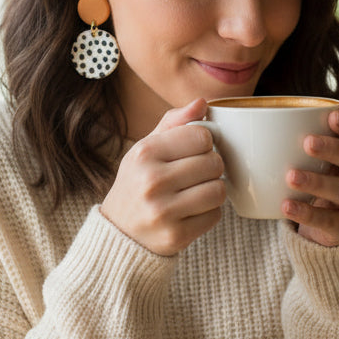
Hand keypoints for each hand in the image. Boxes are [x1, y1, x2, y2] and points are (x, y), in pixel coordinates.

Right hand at [101, 99, 225, 255]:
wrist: (119, 233)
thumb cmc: (138, 183)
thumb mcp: (146, 149)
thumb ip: (174, 123)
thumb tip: (202, 103)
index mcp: (144, 153)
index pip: (201, 135)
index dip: (204, 143)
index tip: (193, 151)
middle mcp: (152, 181)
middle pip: (214, 162)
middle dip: (210, 167)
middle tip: (195, 175)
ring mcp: (164, 211)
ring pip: (219, 190)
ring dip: (213, 190)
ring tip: (196, 192)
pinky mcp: (176, 236)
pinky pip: (215, 216)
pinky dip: (209, 213)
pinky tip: (191, 212)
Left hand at [283, 109, 338, 246]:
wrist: (322, 231)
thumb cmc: (310, 183)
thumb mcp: (304, 161)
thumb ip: (284, 141)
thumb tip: (231, 119)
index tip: (331, 116)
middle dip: (333, 148)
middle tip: (307, 142)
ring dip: (317, 181)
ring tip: (291, 176)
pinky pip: (328, 220)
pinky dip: (307, 213)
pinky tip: (286, 206)